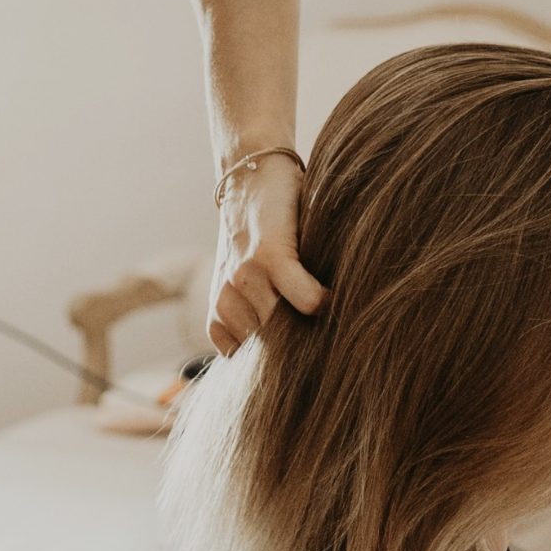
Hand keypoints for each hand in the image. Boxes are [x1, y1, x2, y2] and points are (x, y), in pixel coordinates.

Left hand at [207, 152, 325, 356]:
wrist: (251, 178)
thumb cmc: (262, 237)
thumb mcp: (251, 284)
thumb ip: (266, 319)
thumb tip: (306, 363)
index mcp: (222, 315)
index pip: (248, 367)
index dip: (279, 371)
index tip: (304, 371)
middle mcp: (228, 301)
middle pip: (271, 350)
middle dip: (298, 352)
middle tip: (325, 345)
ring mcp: (245, 278)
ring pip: (286, 326)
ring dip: (310, 323)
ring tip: (327, 312)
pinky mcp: (268, 255)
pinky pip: (301, 296)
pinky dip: (318, 298)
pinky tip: (328, 294)